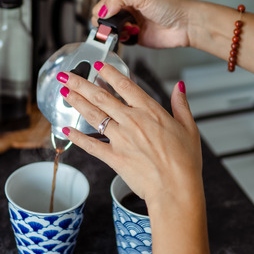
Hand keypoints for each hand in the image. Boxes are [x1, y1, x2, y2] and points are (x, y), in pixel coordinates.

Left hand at [57, 61, 202, 207]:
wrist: (175, 188)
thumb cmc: (185, 162)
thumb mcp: (189, 128)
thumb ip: (181, 105)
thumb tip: (179, 87)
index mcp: (150, 111)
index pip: (125, 85)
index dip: (109, 73)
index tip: (98, 65)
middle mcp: (132, 121)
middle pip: (101, 97)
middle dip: (81, 83)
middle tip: (67, 74)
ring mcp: (120, 139)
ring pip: (93, 115)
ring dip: (77, 102)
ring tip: (64, 91)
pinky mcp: (114, 157)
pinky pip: (90, 145)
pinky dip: (77, 137)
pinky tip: (65, 129)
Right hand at [92, 0, 195, 49]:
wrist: (186, 24)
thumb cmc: (170, 5)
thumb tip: (102, 10)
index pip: (103, 3)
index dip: (101, 11)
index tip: (104, 17)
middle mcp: (128, 10)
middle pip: (105, 18)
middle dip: (104, 24)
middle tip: (110, 27)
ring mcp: (132, 24)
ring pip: (112, 31)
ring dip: (113, 33)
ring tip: (122, 32)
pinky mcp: (137, 38)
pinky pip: (122, 41)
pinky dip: (122, 41)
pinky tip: (129, 37)